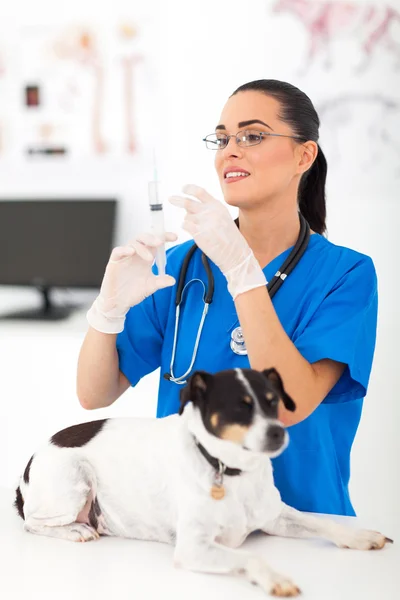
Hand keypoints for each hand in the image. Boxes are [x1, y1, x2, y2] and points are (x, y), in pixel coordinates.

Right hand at [87, 231, 176, 333]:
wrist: (119, 303)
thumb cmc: (133, 292)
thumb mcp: (150, 286)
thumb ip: (161, 282)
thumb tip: (173, 280)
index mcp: (146, 258)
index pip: (155, 243)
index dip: (164, 237)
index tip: (175, 237)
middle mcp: (136, 255)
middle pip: (143, 238)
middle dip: (152, 238)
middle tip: (160, 242)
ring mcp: (125, 257)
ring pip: (132, 243)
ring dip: (142, 247)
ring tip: (149, 258)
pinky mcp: (114, 262)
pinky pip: (118, 251)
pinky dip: (124, 250)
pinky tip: (132, 252)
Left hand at [169, 184, 265, 298]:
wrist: (235, 253)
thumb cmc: (229, 237)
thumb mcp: (223, 218)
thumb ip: (208, 210)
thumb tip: (189, 208)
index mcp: (217, 206)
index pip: (200, 192)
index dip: (189, 189)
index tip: (183, 188)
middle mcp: (210, 212)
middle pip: (188, 203)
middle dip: (177, 200)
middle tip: (171, 199)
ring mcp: (204, 222)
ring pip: (187, 217)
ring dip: (189, 222)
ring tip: (200, 229)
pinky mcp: (198, 233)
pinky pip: (185, 226)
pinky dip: (186, 228)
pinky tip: (195, 233)